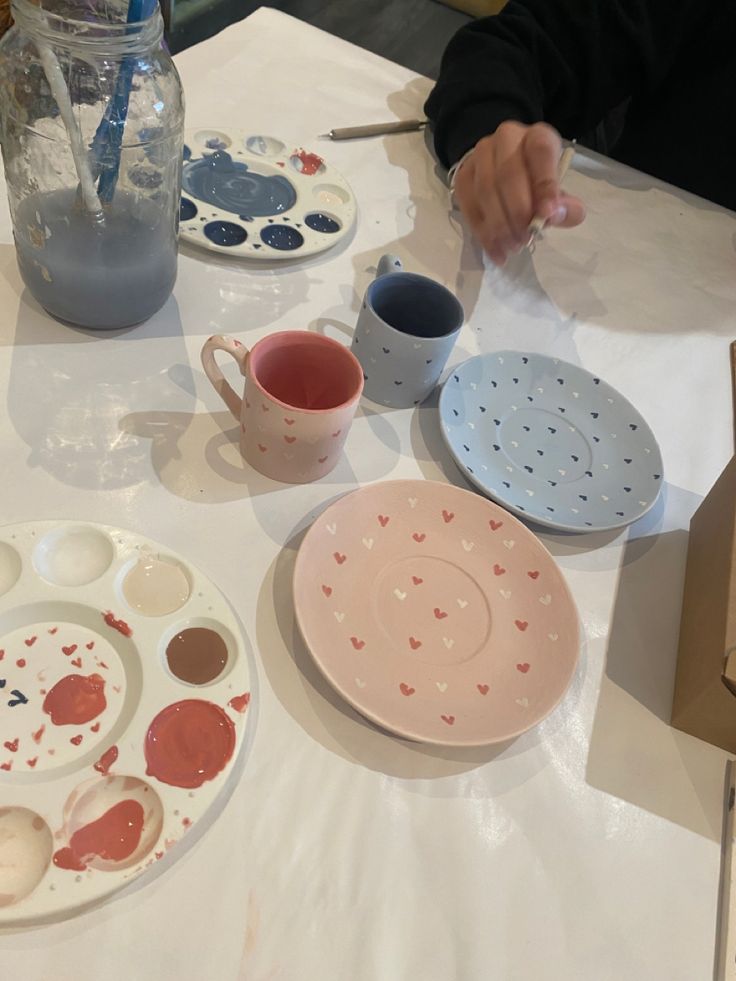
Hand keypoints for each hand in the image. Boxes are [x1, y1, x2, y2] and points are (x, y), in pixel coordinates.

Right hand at [453, 121, 585, 264]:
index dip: (544, 184)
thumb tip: (554, 216)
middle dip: (518, 212)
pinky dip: (483, 233)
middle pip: (508, 174)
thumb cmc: (537, 184)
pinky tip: (496, 252)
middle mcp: (506, 138)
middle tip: (526, 239)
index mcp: (536, 136)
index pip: (540, 152)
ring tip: (513, 247)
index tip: (547, 215)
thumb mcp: (558, 193)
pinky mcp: (463, 175)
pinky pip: (469, 206)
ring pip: (486, 191)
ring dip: (500, 226)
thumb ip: (565, 207)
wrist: (504, 172)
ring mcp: (480, 155)